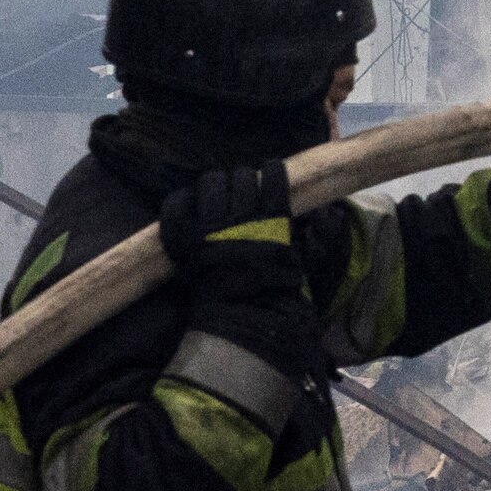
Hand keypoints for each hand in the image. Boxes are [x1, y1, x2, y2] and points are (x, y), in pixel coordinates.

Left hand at [154, 163, 321, 397]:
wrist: (242, 319)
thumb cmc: (276, 292)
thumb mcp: (298, 259)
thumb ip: (299, 233)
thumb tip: (313, 216)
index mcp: (273, 218)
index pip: (273, 176)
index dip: (272, 171)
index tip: (271, 173)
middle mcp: (242, 215)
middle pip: (240, 175)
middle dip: (243, 180)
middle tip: (242, 190)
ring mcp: (209, 224)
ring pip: (210, 182)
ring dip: (216, 185)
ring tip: (216, 195)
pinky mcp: (183, 237)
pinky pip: (177, 203)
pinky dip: (181, 200)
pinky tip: (190, 204)